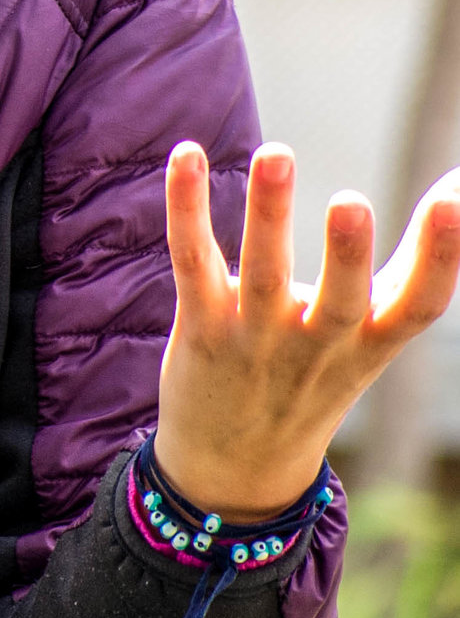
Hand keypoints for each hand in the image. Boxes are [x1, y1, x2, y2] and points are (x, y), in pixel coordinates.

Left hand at [156, 141, 459, 520]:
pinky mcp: (202, 326)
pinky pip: (193, 261)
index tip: (454, 199)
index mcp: (372, 344)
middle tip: (351, 201)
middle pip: (339, 300)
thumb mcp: (373, 338)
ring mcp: (256, 338)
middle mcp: (318, 344)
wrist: (236, 463)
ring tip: (276, 153)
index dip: (442, 255)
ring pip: (261, 274)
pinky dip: (186, 208)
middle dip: (347, 253)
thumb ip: (413, 270)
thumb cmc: (315, 375)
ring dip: (268, 213)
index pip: (419, 306)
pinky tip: (184, 154)